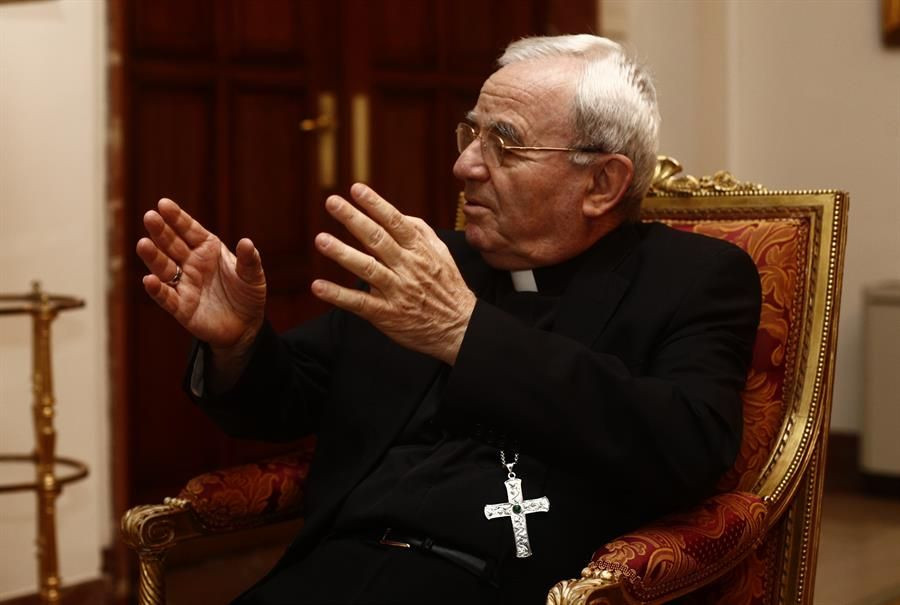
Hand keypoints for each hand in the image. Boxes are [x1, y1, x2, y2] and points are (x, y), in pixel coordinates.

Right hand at [136, 199, 266, 355]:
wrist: (245, 324)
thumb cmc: (247, 294)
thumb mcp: (253, 276)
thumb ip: (249, 260)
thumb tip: (247, 242)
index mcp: (207, 249)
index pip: (189, 230)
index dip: (177, 218)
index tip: (164, 204)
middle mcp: (191, 263)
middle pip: (172, 245)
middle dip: (161, 231)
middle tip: (150, 217)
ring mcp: (184, 284)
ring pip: (164, 268)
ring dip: (153, 257)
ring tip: (143, 244)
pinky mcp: (181, 307)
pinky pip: (166, 297)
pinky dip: (157, 290)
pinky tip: (149, 280)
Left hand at [312, 184, 475, 364]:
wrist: (460, 328)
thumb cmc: (447, 288)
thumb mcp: (442, 254)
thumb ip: (420, 232)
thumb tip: (397, 214)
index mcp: (420, 251)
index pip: (396, 222)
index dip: (376, 205)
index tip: (356, 189)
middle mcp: (408, 268)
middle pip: (378, 240)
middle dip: (354, 219)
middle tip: (332, 202)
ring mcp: (397, 291)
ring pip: (368, 269)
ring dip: (342, 254)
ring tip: (321, 240)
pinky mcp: (387, 314)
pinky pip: (360, 303)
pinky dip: (338, 295)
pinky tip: (318, 286)